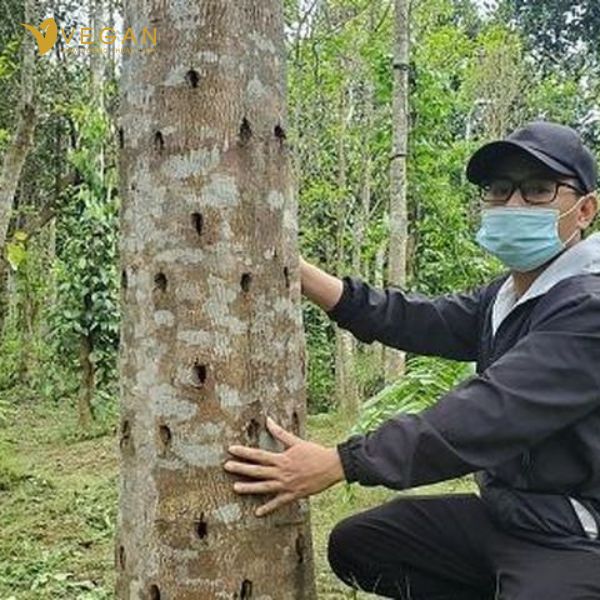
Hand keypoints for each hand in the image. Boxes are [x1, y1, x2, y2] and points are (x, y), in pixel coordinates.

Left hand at [223, 416, 344, 516]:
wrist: (331, 466)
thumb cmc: (314, 452)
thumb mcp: (296, 441)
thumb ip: (280, 432)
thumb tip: (268, 420)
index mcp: (281, 458)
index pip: (258, 455)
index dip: (244, 452)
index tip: (231, 450)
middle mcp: (281, 472)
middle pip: (257, 471)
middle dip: (240, 468)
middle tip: (226, 467)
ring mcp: (286, 485)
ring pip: (264, 487)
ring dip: (249, 488)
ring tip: (235, 488)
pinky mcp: (293, 495)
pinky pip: (278, 503)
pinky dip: (268, 508)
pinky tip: (257, 512)